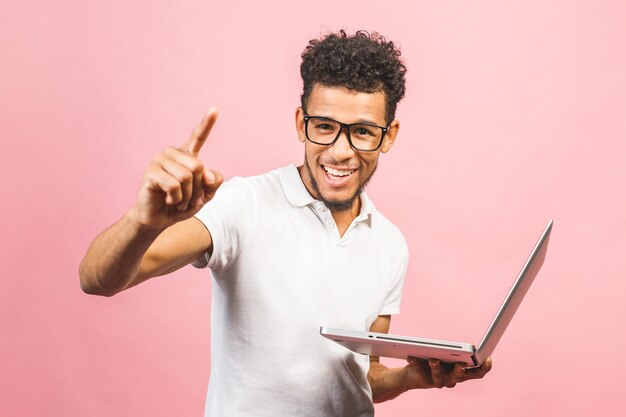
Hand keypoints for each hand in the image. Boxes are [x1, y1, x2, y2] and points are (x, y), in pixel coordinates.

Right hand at [132, 108, 223, 228]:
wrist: (159, 219)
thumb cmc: (181, 204)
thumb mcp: (205, 196)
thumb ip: (213, 184)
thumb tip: (208, 174)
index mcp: (187, 156)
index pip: (198, 137)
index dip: (207, 124)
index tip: (215, 109)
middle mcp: (172, 154)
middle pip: (198, 167)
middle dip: (197, 189)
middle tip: (189, 199)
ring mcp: (159, 161)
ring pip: (186, 177)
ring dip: (187, 196)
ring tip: (178, 201)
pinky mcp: (151, 172)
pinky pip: (174, 186)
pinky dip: (176, 199)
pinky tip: (168, 200)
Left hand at [404, 357, 491, 388]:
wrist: (413, 375)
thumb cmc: (436, 361)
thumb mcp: (449, 355)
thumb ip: (459, 351)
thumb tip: (471, 346)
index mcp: (462, 372)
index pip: (477, 373)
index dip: (484, 367)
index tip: (488, 358)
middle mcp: (452, 379)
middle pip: (460, 375)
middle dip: (460, 369)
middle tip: (461, 363)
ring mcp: (439, 381)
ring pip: (439, 375)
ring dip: (436, 366)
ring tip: (433, 359)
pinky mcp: (424, 380)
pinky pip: (420, 370)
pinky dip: (416, 362)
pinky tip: (411, 356)